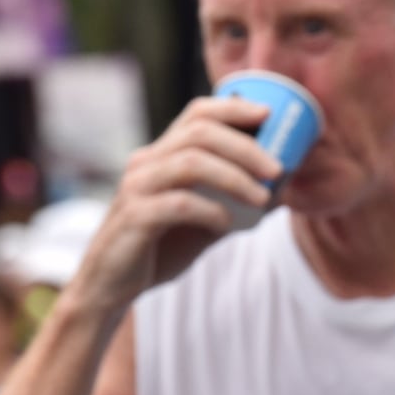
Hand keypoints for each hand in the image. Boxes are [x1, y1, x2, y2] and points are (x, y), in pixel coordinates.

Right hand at [65, 96, 281, 312]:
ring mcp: (137, 188)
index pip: (197, 115)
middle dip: (245, 147)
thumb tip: (282, 185)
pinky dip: (211, 210)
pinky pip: (178, 204)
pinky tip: (228, 224)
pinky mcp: (133, 218)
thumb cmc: (161, 246)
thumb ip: (234, 198)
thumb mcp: (205, 217)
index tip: (270, 115)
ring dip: (235, 178)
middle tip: (277, 168)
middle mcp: (147, 163)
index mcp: (162, 155)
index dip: (234, 109)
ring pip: (190, 163)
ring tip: (263, 198)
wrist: (112, 285)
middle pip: (199, 133)